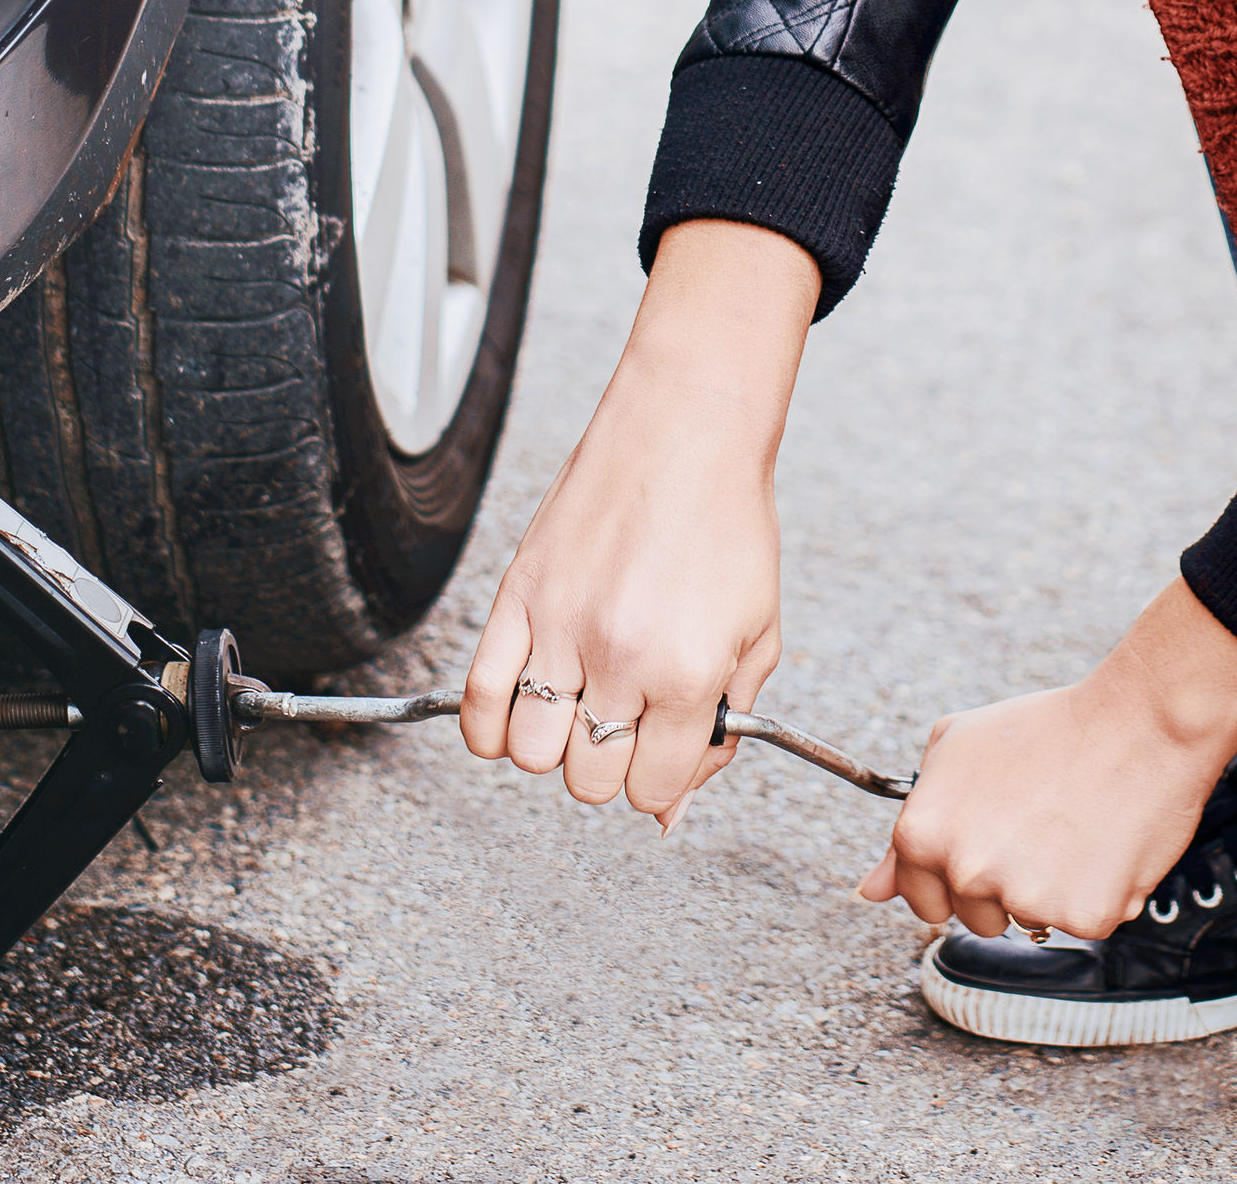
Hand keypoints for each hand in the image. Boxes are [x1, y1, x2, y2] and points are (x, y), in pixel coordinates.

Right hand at [461, 219, 818, 824]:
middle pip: (588, 781)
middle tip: (629, 719)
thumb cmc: (727, 522)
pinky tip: (517, 711)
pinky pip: (478, 698)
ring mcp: (560, 629)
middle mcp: (620, 660)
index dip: (666, 780)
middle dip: (613, 763)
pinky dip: (489, 726)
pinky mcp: (518, 597)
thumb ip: (725, 725)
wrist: (687, 430)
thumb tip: (674, 805)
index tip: (668, 748)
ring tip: (579, 705)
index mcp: (687, 673)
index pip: (654, 789)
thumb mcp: (757, 633)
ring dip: (554, 744)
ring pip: (530, 753)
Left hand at [861, 577, 1236, 940]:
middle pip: (975, 918)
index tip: (983, 855)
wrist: (1140, 721)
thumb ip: (908, 827)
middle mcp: (966, 871)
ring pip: (1030, 921)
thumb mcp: (957, 750)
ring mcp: (1024, 899)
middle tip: (1038, 829)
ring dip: (1051, 891)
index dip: (952, 879)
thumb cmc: (1050, 726)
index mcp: (925, 834)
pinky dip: (1097, 894)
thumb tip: (869, 890)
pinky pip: (1083, 922)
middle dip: (1003, 886)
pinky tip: (1104, 844)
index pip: (920, 898)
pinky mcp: (1083, 916)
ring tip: (1073, 828)